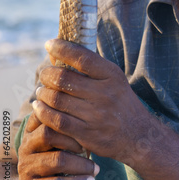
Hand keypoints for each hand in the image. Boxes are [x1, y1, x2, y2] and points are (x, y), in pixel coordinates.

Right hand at [17, 111, 96, 179]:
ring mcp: (25, 168)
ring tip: (95, 169)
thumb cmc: (59, 163)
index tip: (87, 126)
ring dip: (81, 165)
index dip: (68, 119)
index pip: (47, 116)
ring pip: (56, 160)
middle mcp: (25, 146)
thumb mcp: (64, 142)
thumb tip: (95, 116)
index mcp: (33, 130)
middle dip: (74, 140)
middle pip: (48, 134)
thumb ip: (70, 127)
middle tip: (90, 148)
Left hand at [32, 39, 153, 165]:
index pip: (82, 57)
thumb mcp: (114, 80)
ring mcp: (95, 115)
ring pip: (56, 99)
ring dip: (42, 93)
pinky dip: (43, 112)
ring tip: (41, 91)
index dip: (62, 49)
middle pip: (63, 78)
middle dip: (47, 74)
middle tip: (44, 74)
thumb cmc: (120, 102)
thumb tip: (58, 52)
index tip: (49, 44)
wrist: (138, 135)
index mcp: (112, 75)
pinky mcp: (86, 134)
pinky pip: (56, 121)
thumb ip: (90, 67)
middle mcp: (105, 94)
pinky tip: (39, 107)